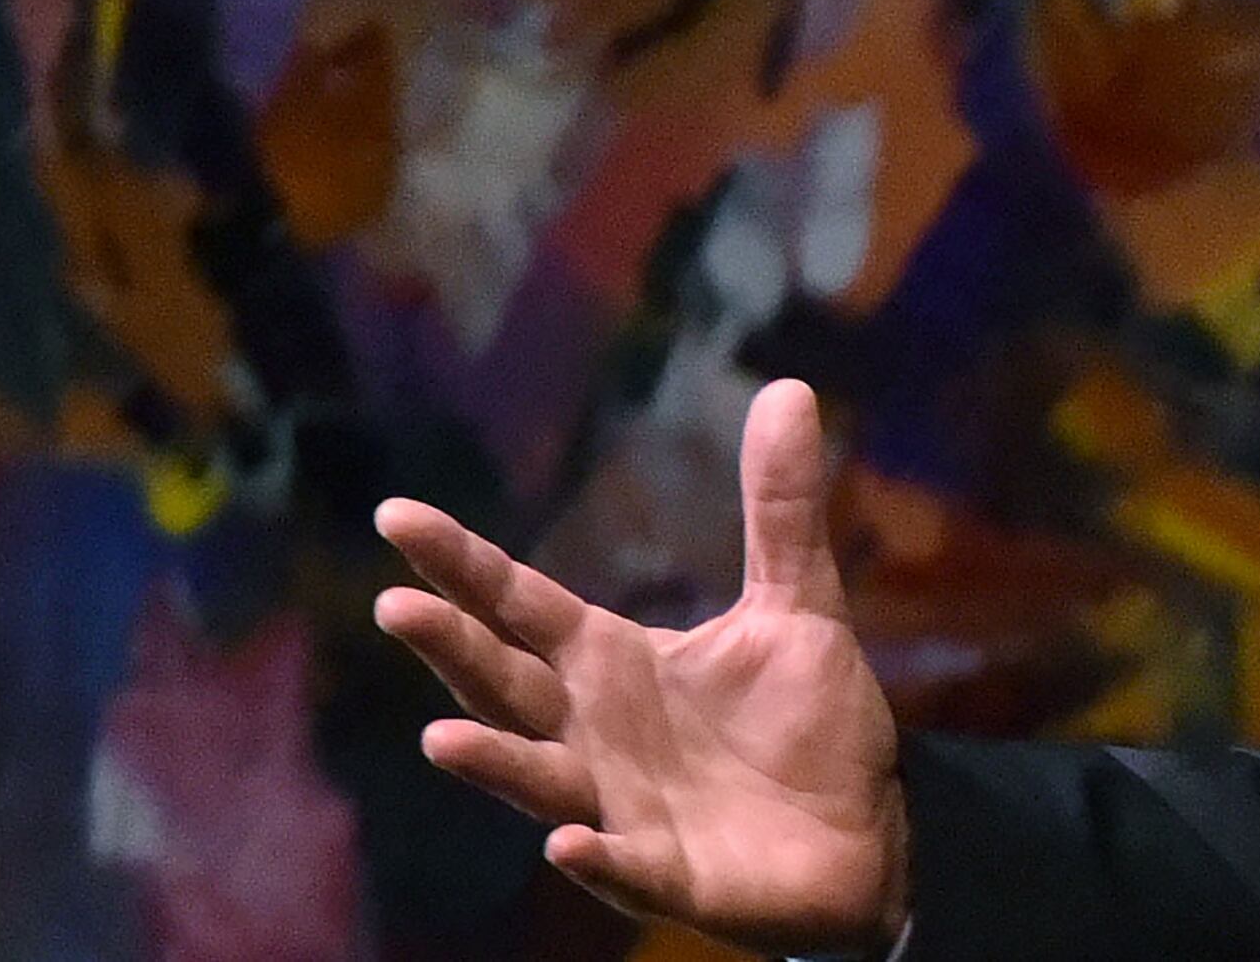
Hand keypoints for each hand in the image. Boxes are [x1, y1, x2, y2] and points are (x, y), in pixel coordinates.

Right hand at [373, 379, 910, 949]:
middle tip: (396, 605)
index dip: (462, 563)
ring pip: (541, 779)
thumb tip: (788, 388)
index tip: (396, 516)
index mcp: (613, 663)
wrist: (863, 836)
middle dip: (453, 648)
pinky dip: (595, 856)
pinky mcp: (670, 872)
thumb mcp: (798, 602)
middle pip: (507, 684)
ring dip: (493, 761)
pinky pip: (624, 866)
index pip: (521, 605)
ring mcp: (623, 808)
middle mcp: (597, 733)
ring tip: (441, 735)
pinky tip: (569, 842)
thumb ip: (781, 509)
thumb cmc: (808, 724)